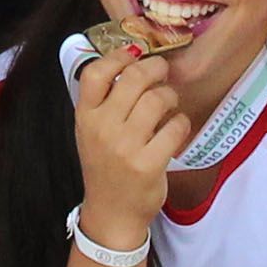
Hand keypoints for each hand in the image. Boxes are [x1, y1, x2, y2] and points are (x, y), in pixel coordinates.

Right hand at [70, 42, 189, 238]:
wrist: (111, 213)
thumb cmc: (106, 166)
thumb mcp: (92, 132)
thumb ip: (105, 101)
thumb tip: (134, 59)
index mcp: (85, 117)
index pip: (95, 73)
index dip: (118, 56)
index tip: (135, 54)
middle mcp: (102, 128)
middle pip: (134, 78)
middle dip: (156, 68)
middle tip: (163, 72)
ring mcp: (125, 147)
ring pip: (158, 99)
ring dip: (171, 96)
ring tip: (170, 104)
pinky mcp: (149, 164)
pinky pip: (175, 127)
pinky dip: (181, 123)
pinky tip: (176, 128)